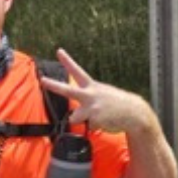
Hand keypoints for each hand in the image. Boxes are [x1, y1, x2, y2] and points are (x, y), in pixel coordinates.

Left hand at [40, 48, 156, 134]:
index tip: (58, 51)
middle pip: (68, 91)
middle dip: (54, 86)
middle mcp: (90, 95)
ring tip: (100, 116)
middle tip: (43, 80)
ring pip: (75, 117)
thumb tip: (74, 114)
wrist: (134, 113)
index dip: (67, 61)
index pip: (78, 71)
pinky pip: (89, 126)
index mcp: (92, 87)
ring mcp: (91, 107)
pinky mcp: (94, 120)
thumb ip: (88, 99)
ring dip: (84, 119)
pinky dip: (97, 126)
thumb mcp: (103, 95)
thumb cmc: (117, 104)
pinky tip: (106, 122)